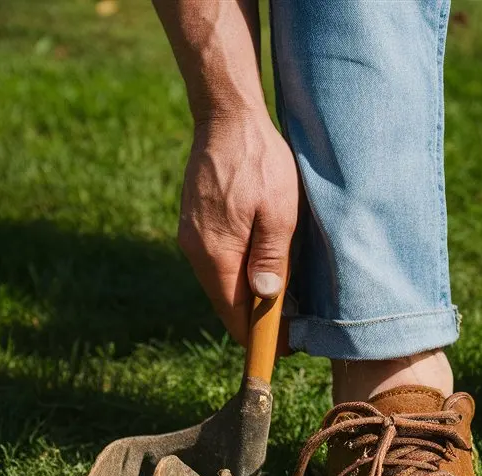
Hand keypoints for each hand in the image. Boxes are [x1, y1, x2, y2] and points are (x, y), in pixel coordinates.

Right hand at [177, 118, 298, 346]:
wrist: (228, 118)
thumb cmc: (261, 162)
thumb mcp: (279, 211)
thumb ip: (272, 257)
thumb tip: (265, 298)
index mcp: (215, 252)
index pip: (234, 313)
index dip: (259, 336)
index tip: (284, 350)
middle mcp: (195, 250)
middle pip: (225, 302)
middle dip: (255, 320)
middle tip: (290, 332)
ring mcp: (191, 236)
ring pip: (221, 282)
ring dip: (247, 296)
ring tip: (282, 306)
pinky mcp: (195, 223)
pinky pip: (218, 261)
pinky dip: (238, 274)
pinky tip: (261, 272)